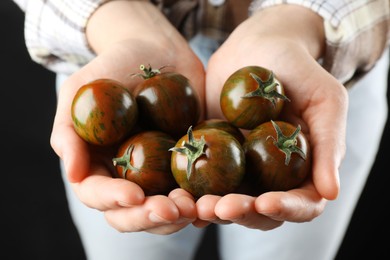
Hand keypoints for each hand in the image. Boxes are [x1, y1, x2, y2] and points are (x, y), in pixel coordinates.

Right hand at [50, 1, 203, 233]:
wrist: (156, 51)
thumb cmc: (112, 67)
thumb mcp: (78, 90)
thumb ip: (68, 130)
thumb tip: (72, 174)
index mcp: (98, 165)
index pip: (98, 195)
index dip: (113, 200)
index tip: (133, 195)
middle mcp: (128, 176)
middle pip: (133, 213)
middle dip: (149, 217)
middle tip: (170, 210)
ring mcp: (160, 173)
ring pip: (166, 210)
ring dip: (179, 215)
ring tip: (194, 206)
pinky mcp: (189, 163)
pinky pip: (198, 189)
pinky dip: (204, 200)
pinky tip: (214, 198)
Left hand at [197, 5, 347, 229]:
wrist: (257, 47)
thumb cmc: (298, 69)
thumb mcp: (324, 101)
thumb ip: (328, 145)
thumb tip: (331, 193)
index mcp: (304, 170)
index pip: (301, 204)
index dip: (285, 209)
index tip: (264, 202)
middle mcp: (272, 177)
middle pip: (260, 212)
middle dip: (241, 213)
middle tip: (220, 207)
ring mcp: (240, 169)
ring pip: (227, 202)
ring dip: (211, 209)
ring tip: (196, 204)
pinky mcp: (211, 156)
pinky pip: (200, 180)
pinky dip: (190, 192)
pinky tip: (178, 194)